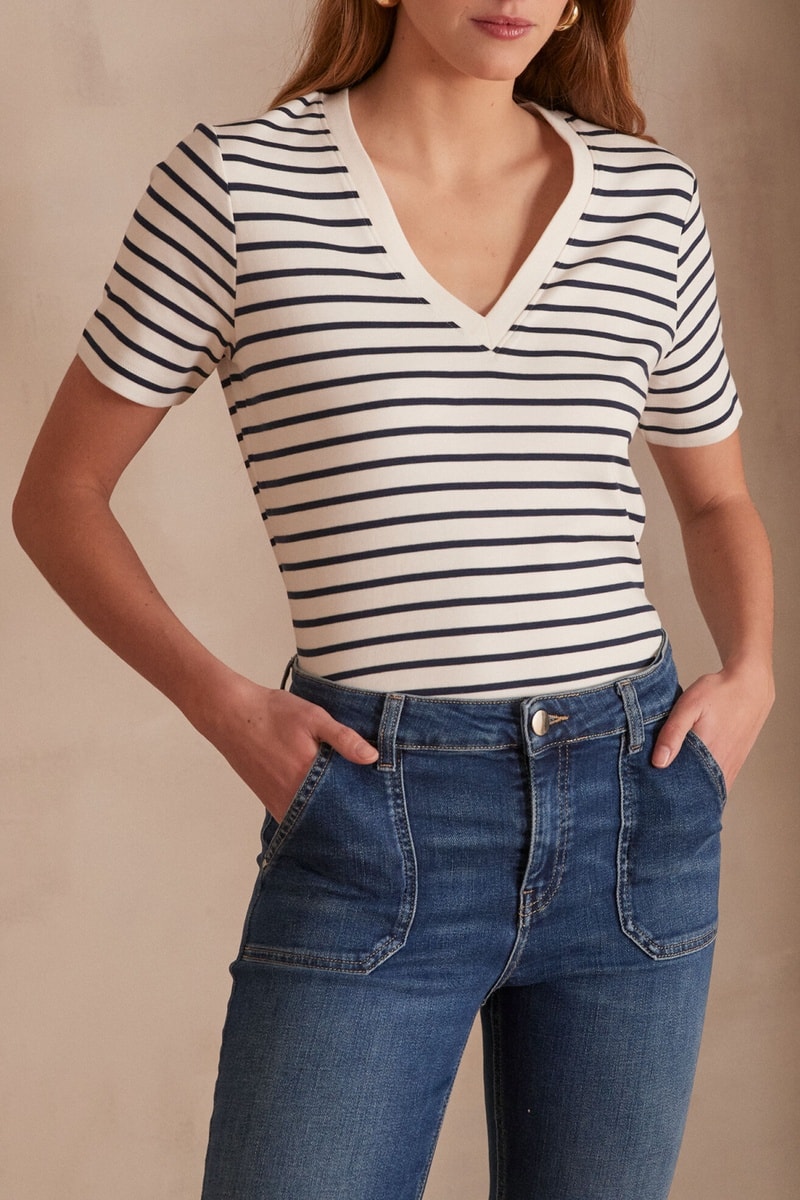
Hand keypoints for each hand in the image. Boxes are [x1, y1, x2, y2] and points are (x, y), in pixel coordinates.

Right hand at [191, 671, 378, 820]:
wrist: (230, 715)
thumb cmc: (271, 713)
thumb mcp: (314, 717)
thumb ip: (344, 739)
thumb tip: (372, 758)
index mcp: (306, 777)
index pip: (343, 802)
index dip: (361, 803)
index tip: (377, 804)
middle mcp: (291, 797)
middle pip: (327, 816)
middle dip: (346, 813)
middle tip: (365, 808)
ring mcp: (277, 802)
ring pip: (310, 819)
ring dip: (327, 814)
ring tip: (346, 804)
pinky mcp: (268, 800)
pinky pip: (294, 816)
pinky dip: (309, 813)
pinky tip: (319, 800)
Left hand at [652, 661, 773, 789]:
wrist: (750, 686)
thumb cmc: (718, 693)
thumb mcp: (689, 706)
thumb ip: (673, 733)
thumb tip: (658, 762)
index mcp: (708, 754)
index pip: (683, 787)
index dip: (666, 792)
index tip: (652, 790)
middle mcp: (722, 766)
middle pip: (696, 792)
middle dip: (677, 795)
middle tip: (659, 792)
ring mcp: (731, 767)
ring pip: (708, 790)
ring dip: (692, 790)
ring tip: (672, 787)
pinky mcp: (735, 763)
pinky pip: (719, 783)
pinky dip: (705, 785)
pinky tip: (692, 778)